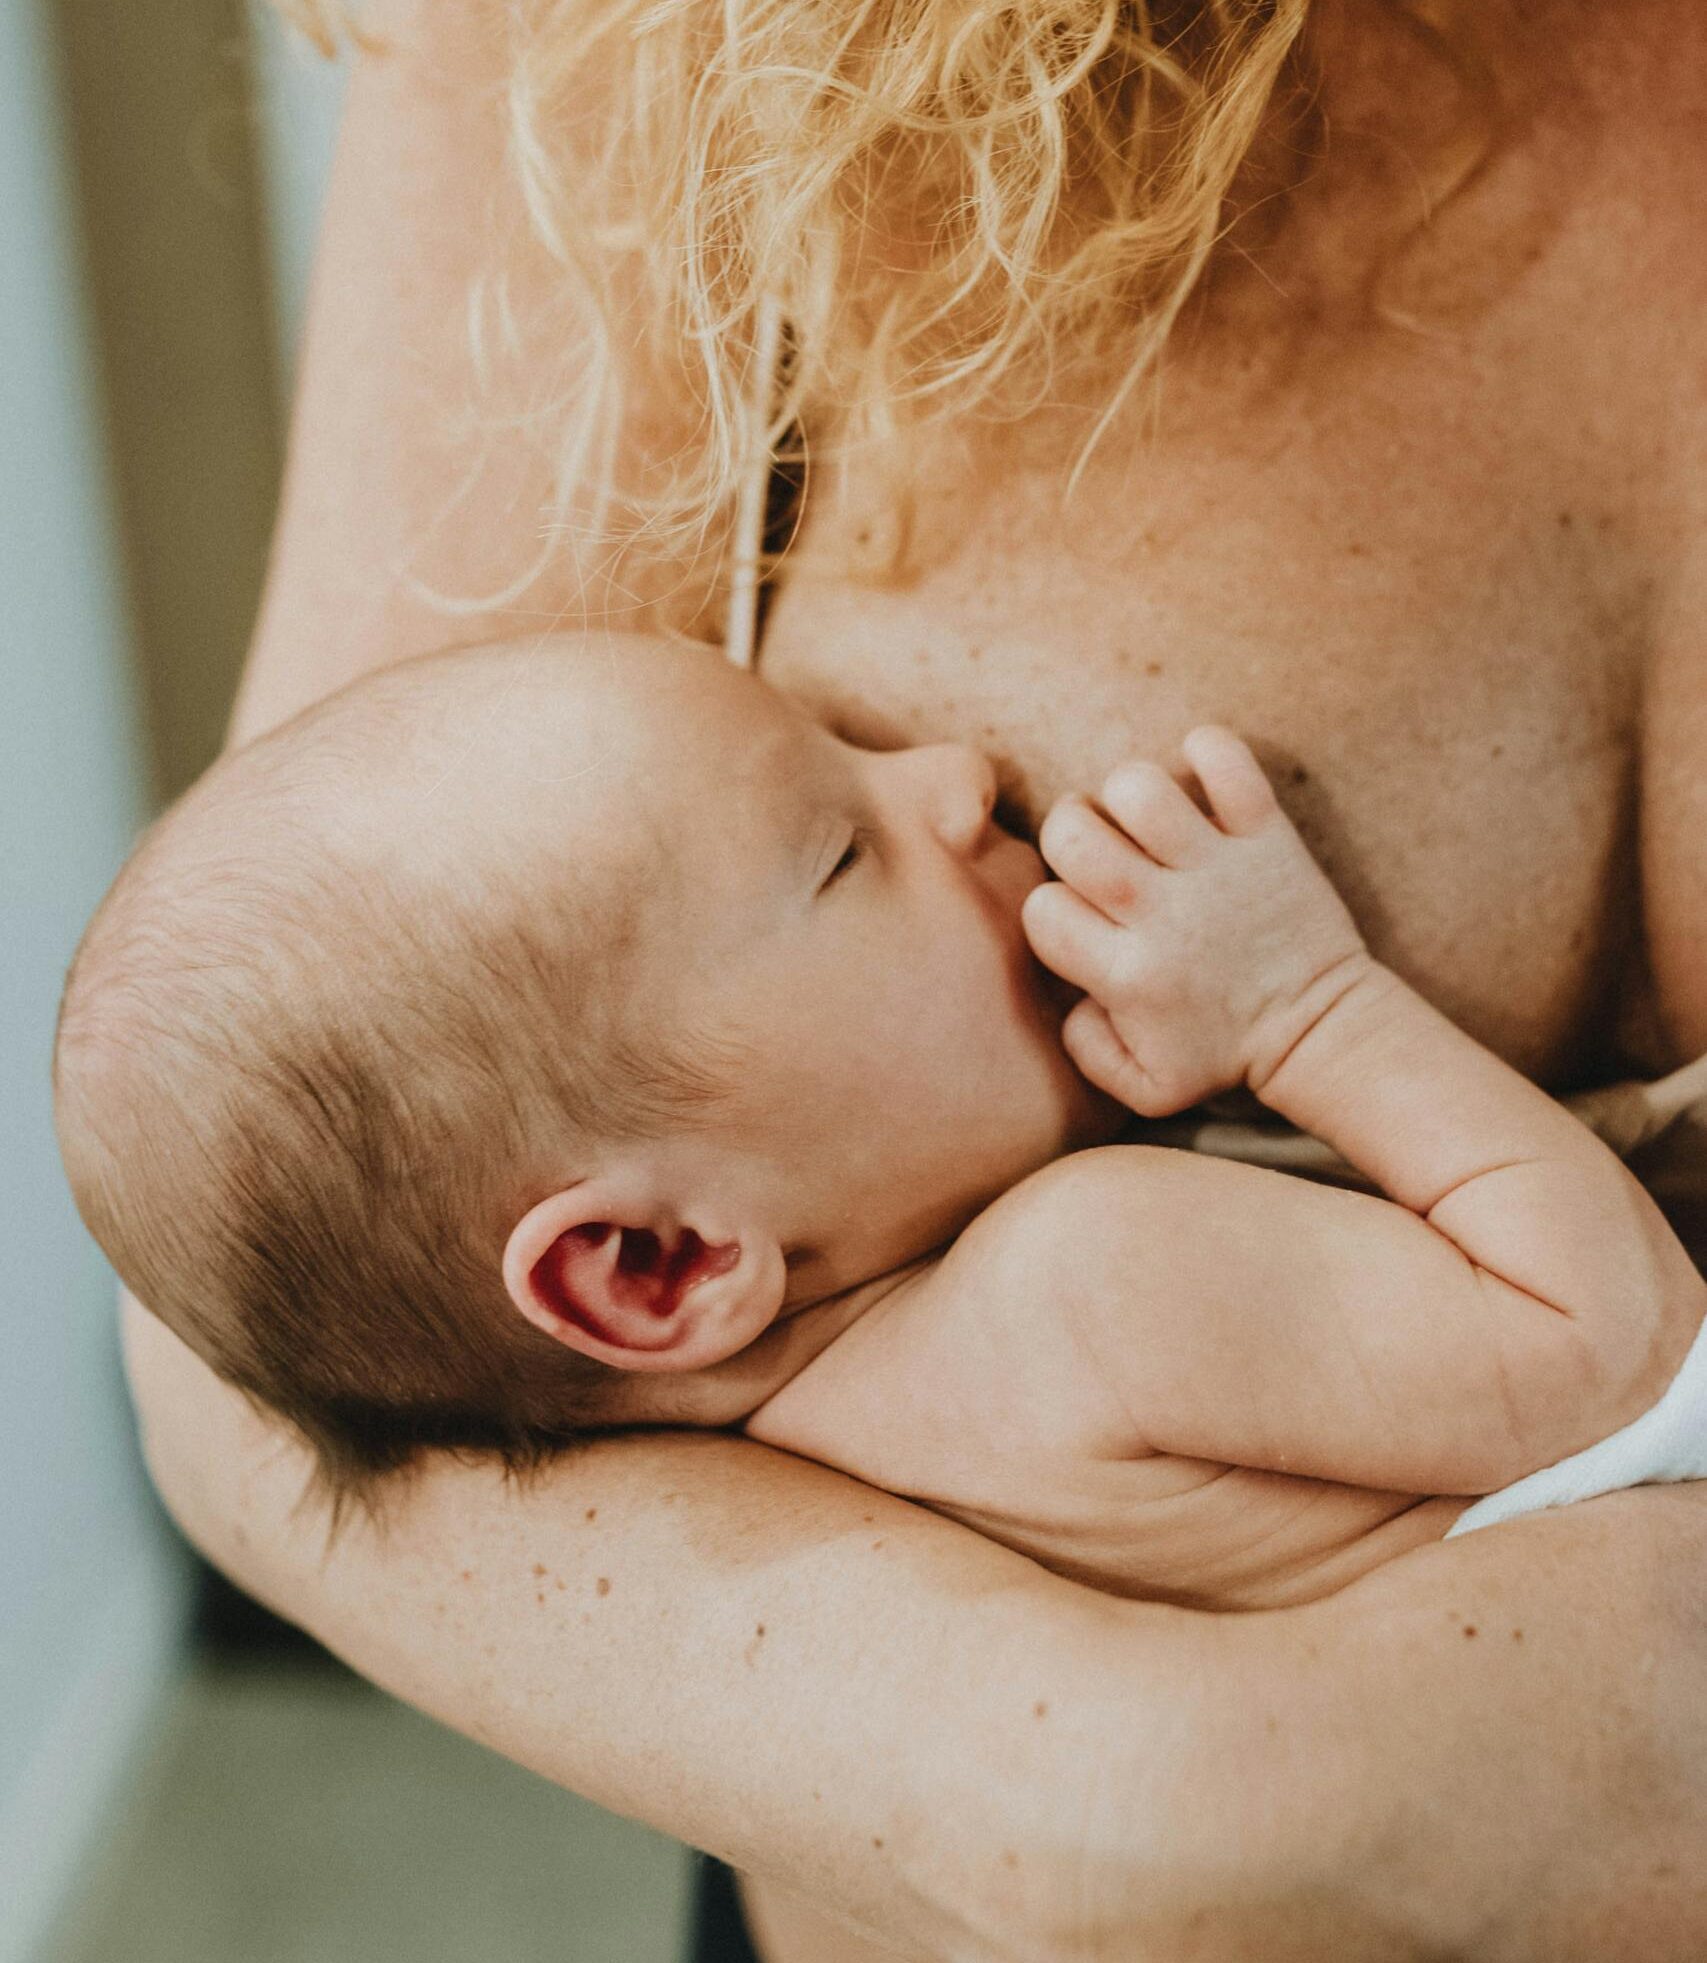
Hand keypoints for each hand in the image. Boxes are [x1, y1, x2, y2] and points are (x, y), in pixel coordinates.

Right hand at [1021, 726, 1368, 1115]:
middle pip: (1072, 832)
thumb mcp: (1144, 1087)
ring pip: (1137, 786)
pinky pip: (1226, 760)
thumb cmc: (1225, 1055)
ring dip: (1129, 792)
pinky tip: (1201, 780)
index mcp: (1127, 974)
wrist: (1321, 1030)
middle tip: (1101, 853)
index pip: (1042, 908)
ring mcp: (1216, 868)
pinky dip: (1207, 752)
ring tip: (1146, 819)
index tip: (1082, 920)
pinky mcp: (1265, 836)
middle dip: (1071, 833)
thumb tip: (1073, 993)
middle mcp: (1164, 913)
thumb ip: (1084, 1049)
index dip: (1050, 908)